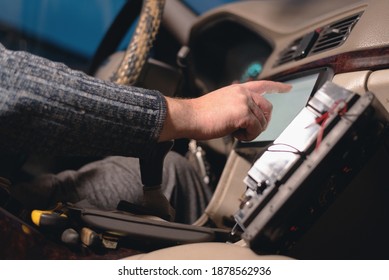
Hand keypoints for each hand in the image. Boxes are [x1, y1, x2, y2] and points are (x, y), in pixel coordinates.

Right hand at [159, 80, 291, 141]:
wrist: (190, 116)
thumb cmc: (201, 114)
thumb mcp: (222, 104)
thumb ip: (236, 105)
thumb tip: (246, 119)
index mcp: (238, 89)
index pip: (263, 85)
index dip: (277, 87)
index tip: (287, 88)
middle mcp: (243, 93)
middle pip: (267, 107)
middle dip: (263, 121)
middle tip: (251, 130)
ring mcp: (244, 102)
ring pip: (261, 121)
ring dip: (252, 131)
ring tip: (237, 133)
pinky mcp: (243, 113)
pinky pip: (256, 128)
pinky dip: (248, 136)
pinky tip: (236, 135)